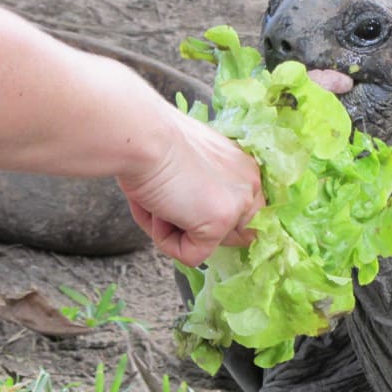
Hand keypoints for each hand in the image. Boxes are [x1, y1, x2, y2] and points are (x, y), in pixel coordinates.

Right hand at [116, 110, 264, 266]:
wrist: (141, 136)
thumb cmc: (153, 142)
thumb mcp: (189, 163)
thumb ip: (205, 186)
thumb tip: (195, 213)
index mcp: (243, 166)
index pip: (245, 211)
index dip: (211, 217)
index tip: (186, 211)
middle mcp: (249, 183)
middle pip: (233, 233)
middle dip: (196, 227)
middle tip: (168, 204)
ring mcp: (239, 203)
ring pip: (209, 244)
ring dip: (176, 230)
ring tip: (159, 200)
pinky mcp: (220, 222)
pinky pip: (192, 255)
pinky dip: (165, 240)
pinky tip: (158, 210)